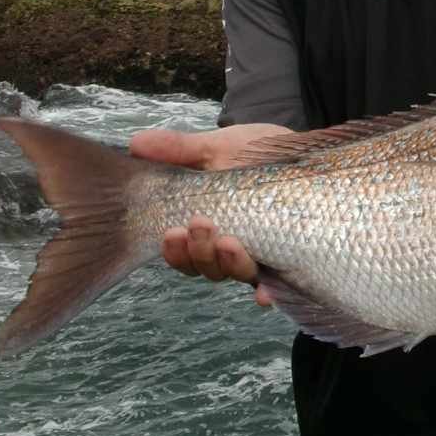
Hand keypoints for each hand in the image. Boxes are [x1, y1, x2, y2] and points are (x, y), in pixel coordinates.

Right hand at [129, 122, 288, 297]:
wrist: (299, 151)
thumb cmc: (253, 152)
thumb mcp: (215, 147)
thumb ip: (179, 149)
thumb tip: (136, 143)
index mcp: (205, 229)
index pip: (181, 253)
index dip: (174, 250)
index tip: (171, 231)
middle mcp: (229, 249)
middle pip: (207, 268)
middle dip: (200, 252)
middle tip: (201, 225)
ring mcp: (260, 254)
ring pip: (239, 274)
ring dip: (230, 263)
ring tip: (230, 241)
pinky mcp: (291, 256)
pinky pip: (279, 282)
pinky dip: (269, 291)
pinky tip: (265, 293)